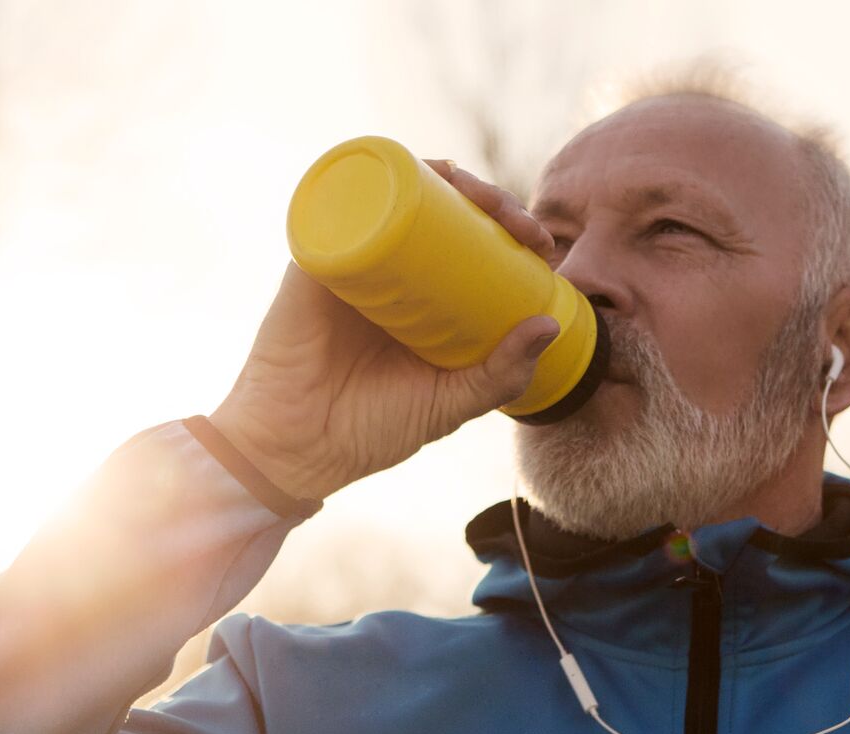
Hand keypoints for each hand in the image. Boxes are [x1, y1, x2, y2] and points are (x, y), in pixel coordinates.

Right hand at [209, 160, 559, 502]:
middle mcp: (392, 269)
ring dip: (444, 175)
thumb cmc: (373, 429)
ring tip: (479, 196)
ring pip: (400, 193)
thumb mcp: (452, 403)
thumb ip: (501, 376)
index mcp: (425, 298)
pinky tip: (411, 168)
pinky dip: (373, 175)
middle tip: (517, 223)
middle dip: (491, 199)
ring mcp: (354, 258)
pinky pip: (340, 201)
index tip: (541, 244)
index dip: (512, 230)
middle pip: (445, 209)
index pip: (475, 245)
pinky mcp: (315, 257)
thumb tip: (550, 324)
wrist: (299, 449)